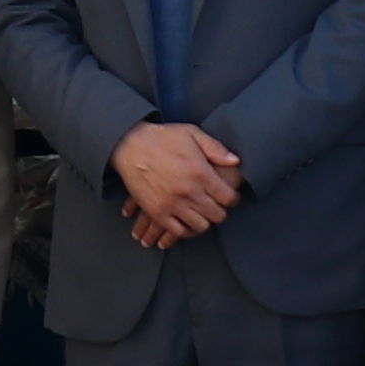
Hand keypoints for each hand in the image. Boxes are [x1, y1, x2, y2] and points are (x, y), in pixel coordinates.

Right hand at [109, 122, 243, 243]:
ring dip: (204, 220)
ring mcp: (172, 204)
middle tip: (215, 204)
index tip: (229, 196)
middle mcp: (188, 191)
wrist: (129, 145)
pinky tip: (186, 221)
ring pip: (200, 226)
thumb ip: (215, 148)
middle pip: (217, 215)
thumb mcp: (192, 133)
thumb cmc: (161, 138)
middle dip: (219, 210)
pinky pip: (178, 231)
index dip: (233, 198)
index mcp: (200, 172)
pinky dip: (185, 229)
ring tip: (201, 212)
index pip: (228, 197)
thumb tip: (235, 161)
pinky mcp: (157, 212)